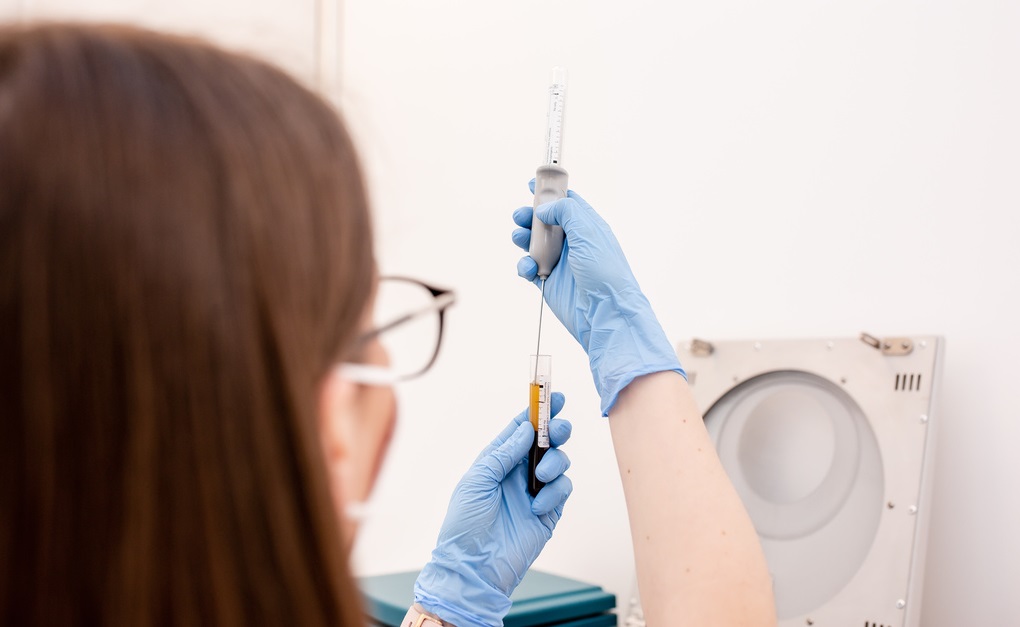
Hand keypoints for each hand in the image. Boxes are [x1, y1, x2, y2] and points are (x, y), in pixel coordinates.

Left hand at [414, 393, 572, 626]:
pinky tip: (538, 505)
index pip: (519, 430)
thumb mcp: (476, 481)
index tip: (552, 396)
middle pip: (545, 442)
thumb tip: (526, 430)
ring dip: (554, 463)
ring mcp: (534, 491)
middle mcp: (517, 473)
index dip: (536, 412)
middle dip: (555, 431)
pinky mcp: (548, 511)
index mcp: (496, 461)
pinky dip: (555, 492)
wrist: (474, 568)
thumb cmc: (465, 526)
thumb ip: (503, 454)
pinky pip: (563, 489)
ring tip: (540, 477)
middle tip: (558, 430)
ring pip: (558, 462)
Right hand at [512, 184, 684, 414]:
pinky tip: (528, 267)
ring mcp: (561, 262)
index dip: (551, 193)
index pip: (568, 204)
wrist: (605, 313)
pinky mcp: (549, 281)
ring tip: (519, 237)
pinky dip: (524, 265)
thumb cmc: (605, 272)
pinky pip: (530, 267)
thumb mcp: (589, 232)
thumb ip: (566, 212)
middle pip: (546, 222)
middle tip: (520, 215)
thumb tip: (545, 209)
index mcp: (587, 227)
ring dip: (524, 238)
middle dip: (530, 216)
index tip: (533, 185)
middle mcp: (574, 243)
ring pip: (534, 243)